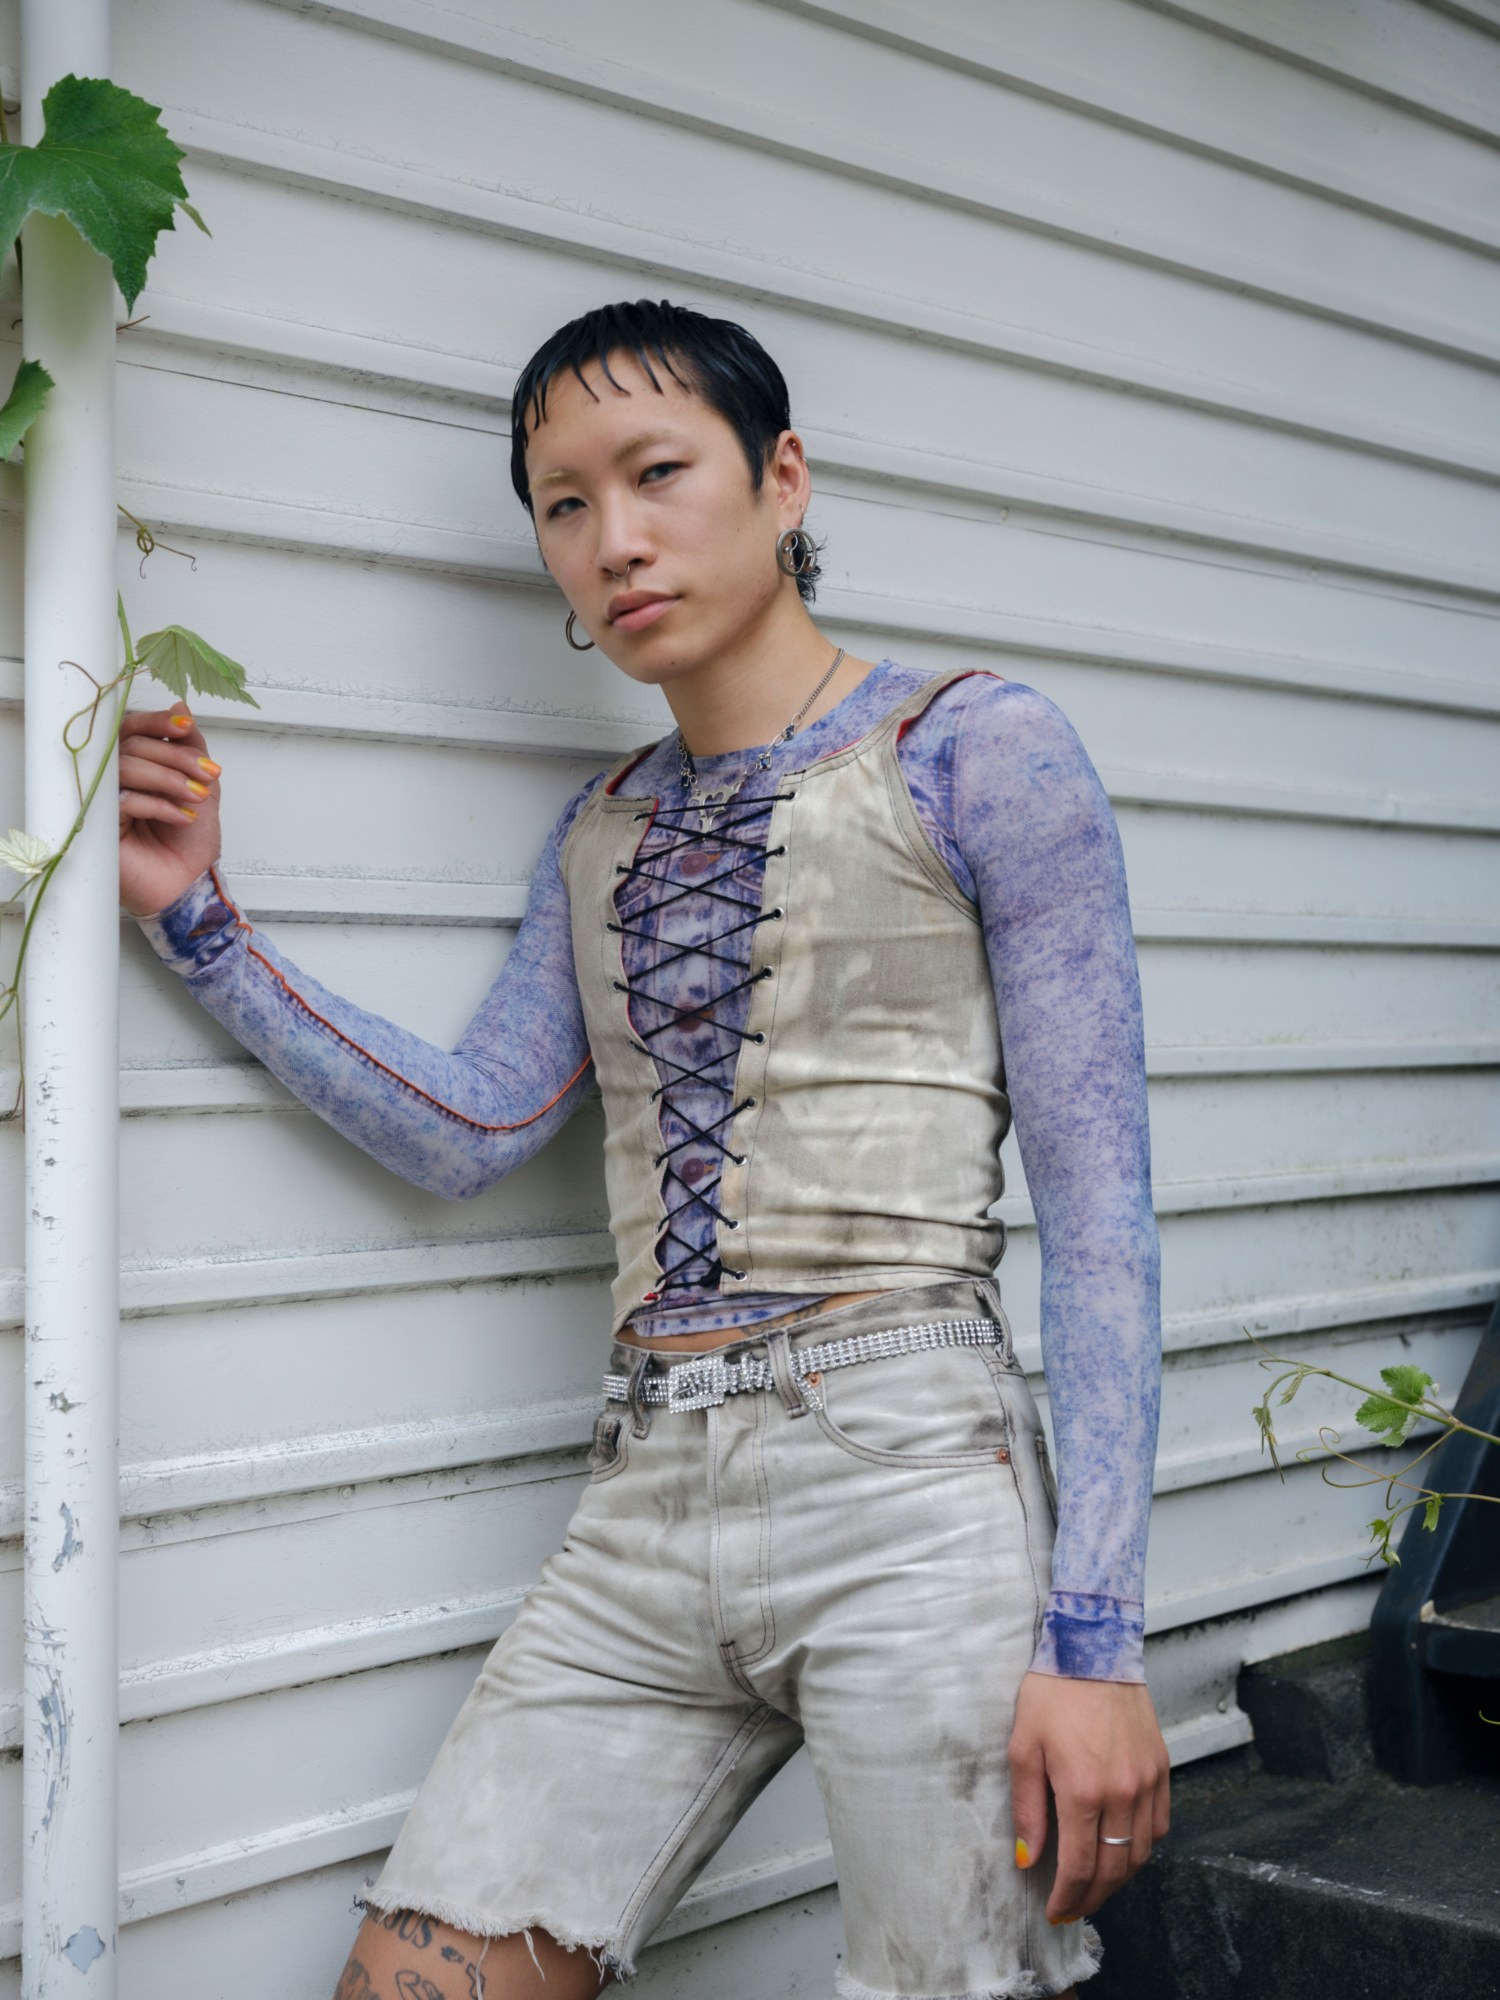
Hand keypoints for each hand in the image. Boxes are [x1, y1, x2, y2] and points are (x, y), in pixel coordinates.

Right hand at [118, 705, 222, 917]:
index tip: (186, 727)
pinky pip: (123, 800)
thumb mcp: (202, 785)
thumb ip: (191, 746)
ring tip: (198, 798)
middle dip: (176, 756)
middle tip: (209, 774)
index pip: (132, 728)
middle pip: (132, 744)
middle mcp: (113, 779)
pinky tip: (183, 818)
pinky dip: (159, 804)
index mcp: (136, 765)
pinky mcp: (99, 826)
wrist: (189, 885)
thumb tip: (180, 706)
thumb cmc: (190, 842)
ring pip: (126, 766)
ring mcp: (103, 801)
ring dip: (170, 779)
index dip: (157, 722)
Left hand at [1009, 1670, 1169, 1924]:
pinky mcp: (1162, 1767)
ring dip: (1119, 1878)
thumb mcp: (1023, 1747)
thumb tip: (1029, 1858)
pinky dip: (1143, 1848)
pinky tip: (1123, 1849)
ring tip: (1096, 1885)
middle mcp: (1123, 1792)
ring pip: (1142, 1853)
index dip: (1068, 1898)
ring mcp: (1147, 1781)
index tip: (1055, 1911)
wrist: (1093, 1648)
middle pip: (1114, 1869)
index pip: (1080, 1867)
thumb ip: (1027, 1808)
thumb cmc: (1052, 1692)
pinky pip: (1160, 1825)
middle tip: (1074, 1907)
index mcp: (1083, 1789)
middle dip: (1093, 1898)